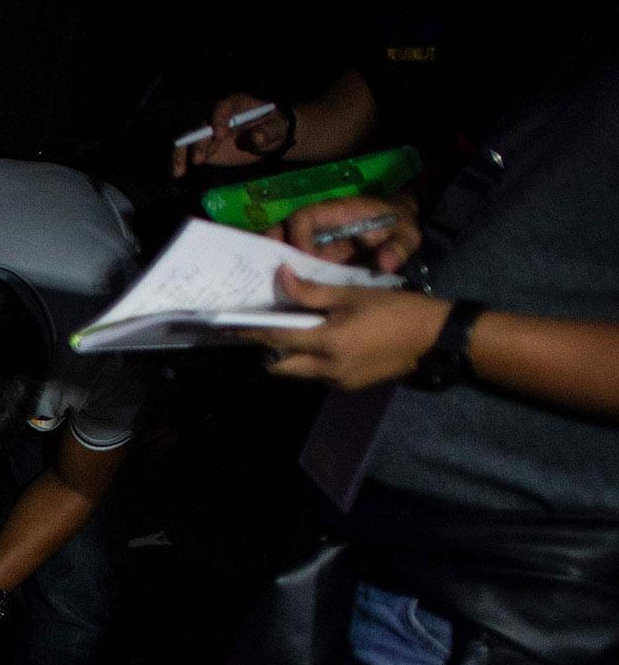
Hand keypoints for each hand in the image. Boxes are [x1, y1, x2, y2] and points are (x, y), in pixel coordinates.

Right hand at [173, 92, 288, 176]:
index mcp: (235, 104)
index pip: (222, 107)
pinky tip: (176, 173)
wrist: (268, 138)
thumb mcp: (276, 128)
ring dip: (182, 153)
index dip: (218, 119)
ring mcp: (206, 130)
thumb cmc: (273, 128)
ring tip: (179, 171)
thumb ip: (267, 132)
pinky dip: (180, 161)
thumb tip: (255, 138)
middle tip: (199, 160)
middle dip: (198, 141)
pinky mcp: (202, 146)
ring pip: (188, 138)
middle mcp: (216, 115)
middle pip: (201, 124)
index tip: (218, 135)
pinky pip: (186, 152)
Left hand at [236, 269, 452, 390]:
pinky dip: (311, 361)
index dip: (252, 333)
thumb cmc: (397, 309)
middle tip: (265, 329)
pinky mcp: (349, 386)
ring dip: (289, 357)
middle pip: (280, 367)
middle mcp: (327, 369)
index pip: (277, 340)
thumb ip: (313, 291)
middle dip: (267, 351)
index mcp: (328, 343)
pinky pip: (317, 376)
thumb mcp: (353, 294)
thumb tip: (281, 277)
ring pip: (298, 373)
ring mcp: (338, 382)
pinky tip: (321, 341)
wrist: (435, 338)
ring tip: (293, 332)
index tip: (229, 326)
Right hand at [273, 195, 420, 274]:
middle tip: (270, 275)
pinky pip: (289, 262)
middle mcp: (316, 224)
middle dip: (270, 250)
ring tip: (268, 288)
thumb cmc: (397, 226)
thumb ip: (398, 247)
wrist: (396, 227)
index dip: (298, 238)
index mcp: (335, 212)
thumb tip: (386, 264)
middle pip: (280, 230)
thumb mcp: (405, 235)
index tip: (305, 261)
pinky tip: (281, 295)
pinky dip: (282, 276)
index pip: (303, 219)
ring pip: (279, 246)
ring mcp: (311, 239)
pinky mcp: (311, 255)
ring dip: (271, 265)